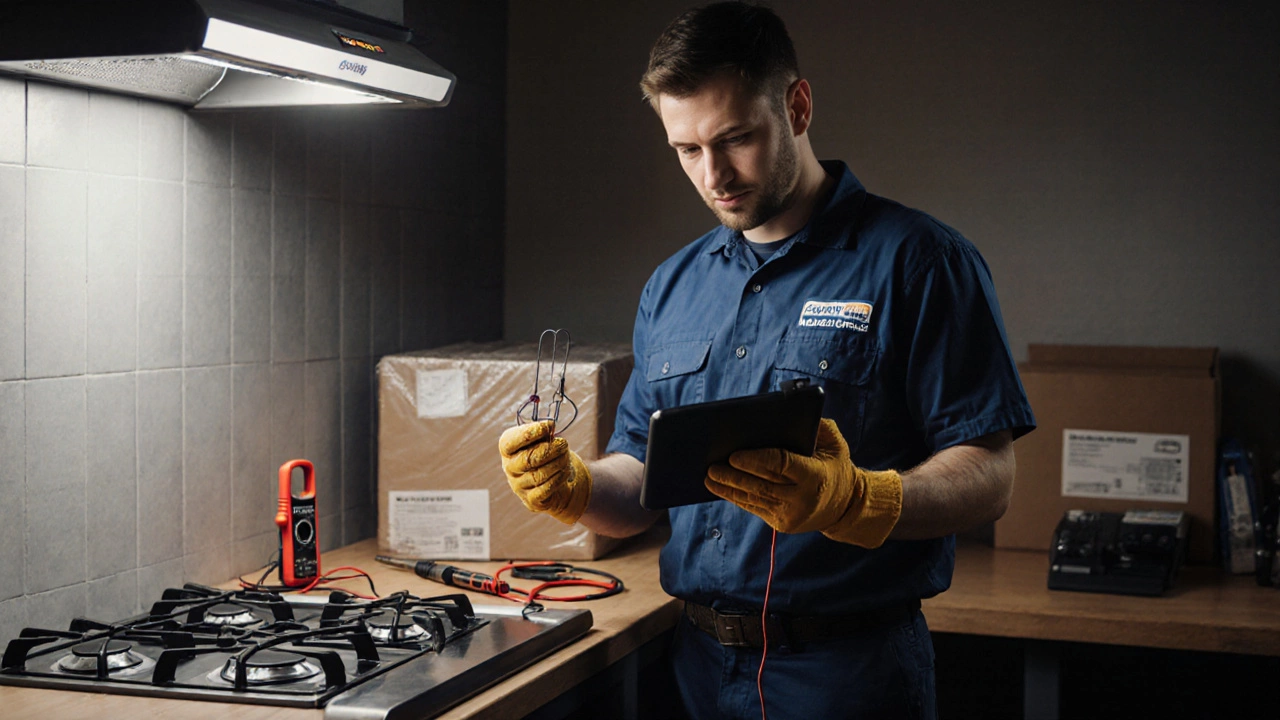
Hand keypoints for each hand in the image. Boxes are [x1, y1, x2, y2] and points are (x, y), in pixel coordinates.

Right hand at [498, 420, 591, 524]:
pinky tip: (565, 470)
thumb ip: (543, 432)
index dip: (529, 433)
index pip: (510, 442)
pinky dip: (558, 477)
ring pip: (539, 475)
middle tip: (564, 443)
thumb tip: (549, 425)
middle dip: (550, 450)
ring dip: (558, 463)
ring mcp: (518, 486)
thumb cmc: (545, 454)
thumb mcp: (542, 439)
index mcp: (507, 450)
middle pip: (527, 459)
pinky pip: (545, 489)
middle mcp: (509, 468)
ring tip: (566, 456)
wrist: (552, 482)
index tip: (548, 426)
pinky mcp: (531, 500)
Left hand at [705, 418, 901, 547]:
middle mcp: (802, 499)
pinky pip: (754, 508)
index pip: (782, 465)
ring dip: (728, 488)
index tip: (734, 455)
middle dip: (734, 475)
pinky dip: (736, 497)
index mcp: (816, 476)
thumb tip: (787, 411)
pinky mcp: (781, 524)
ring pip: (754, 499)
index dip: (756, 460)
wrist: (845, 506)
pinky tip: (720, 488)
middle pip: (762, 485)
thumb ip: (816, 426)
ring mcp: (790, 515)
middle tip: (712, 465)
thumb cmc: (834, 465)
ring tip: (708, 477)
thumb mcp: (835, 443)